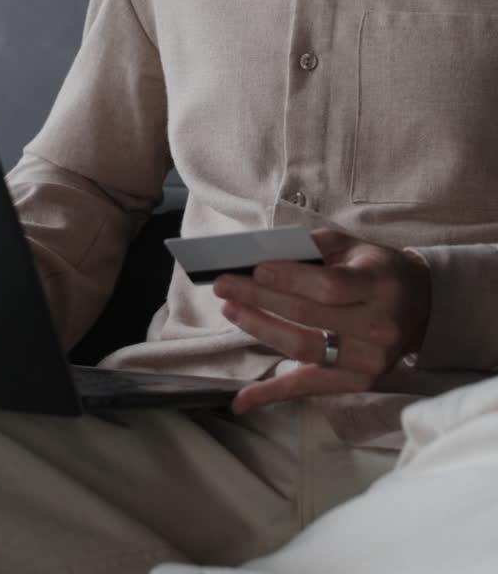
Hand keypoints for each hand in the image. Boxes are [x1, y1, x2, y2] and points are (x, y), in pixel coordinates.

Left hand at [213, 228, 430, 414]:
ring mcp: (370, 360)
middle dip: (260, 299)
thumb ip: (314, 246)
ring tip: (231, 310)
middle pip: (309, 316)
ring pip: (304, 349)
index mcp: (380, 285)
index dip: (289, 279)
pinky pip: (309, 387)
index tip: (254, 269)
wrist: (422, 305)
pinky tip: (241, 400)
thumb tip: (264, 254)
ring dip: (261, 331)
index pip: (329, 286)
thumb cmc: (378, 270)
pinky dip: (272, 394)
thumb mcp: (355, 246)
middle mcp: (379, 326)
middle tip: (224, 286)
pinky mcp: (359, 382)